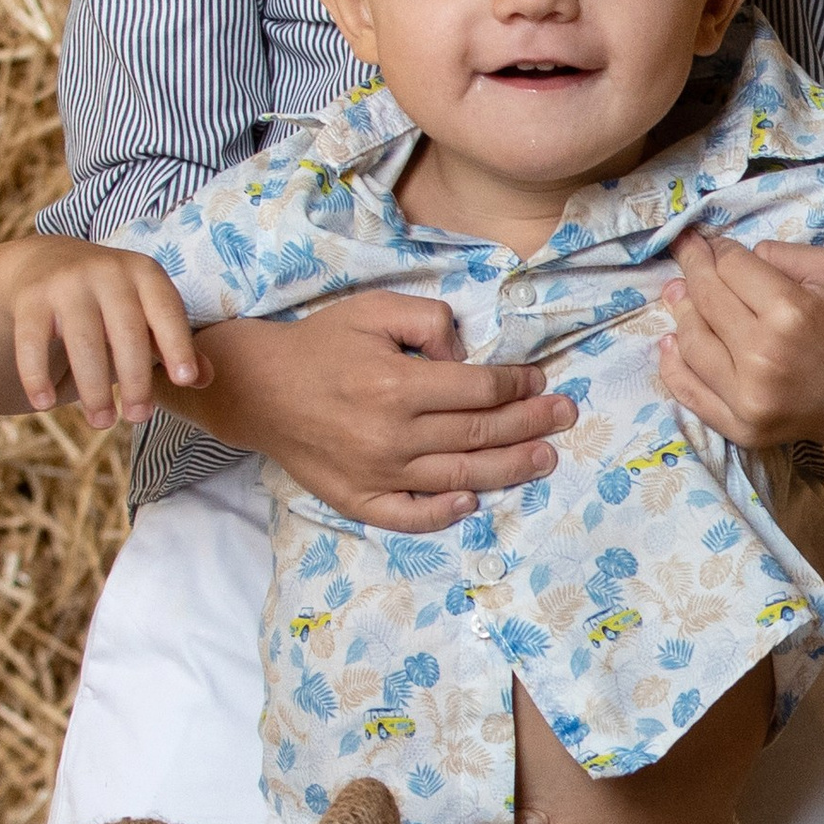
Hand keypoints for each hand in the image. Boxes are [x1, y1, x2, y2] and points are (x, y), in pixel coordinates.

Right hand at [0, 233, 203, 425]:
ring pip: (83, 342)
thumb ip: (176, 346)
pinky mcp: (30, 298)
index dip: (177, 344)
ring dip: (93, 388)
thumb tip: (207, 379)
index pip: (165, 311)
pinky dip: (37, 375)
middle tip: (138, 418)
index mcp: (143, 274)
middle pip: (125, 332)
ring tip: (101, 422)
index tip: (184, 380)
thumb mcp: (146, 315)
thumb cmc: (112, 304)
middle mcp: (106, 271)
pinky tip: (43, 404)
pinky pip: (32, 342)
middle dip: (134, 380)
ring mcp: (65, 282)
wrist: (46, 263)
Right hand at [175, 293, 575, 530]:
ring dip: (510, 468)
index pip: (479, 388)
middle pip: (481, 433)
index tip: (539, 379)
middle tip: (565, 417)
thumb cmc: (320, 343)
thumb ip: (427, 320)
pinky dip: (444, 512)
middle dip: (531, 423)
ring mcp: (377, 473)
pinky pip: (410, 515)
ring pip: (460, 475)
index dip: (518, 383)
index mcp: (398, 383)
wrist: (258, 388)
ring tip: (545, 458)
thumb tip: (465, 356)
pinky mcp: (358, 499)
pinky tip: (472, 500)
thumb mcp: (373, 308)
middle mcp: (392, 434)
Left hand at [656, 233, 823, 448]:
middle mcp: (763, 356)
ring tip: (678, 294)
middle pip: (706, 299)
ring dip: (680, 312)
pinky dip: (672, 365)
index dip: (718, 249)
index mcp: (790, 313)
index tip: (711, 241)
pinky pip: (690, 393)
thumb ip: (784, 254)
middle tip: (686, 252)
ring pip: (690, 342)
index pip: (731, 267)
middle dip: (692, 268)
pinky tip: (670, 341)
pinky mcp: (740, 428)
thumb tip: (730, 254)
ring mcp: (748, 398)